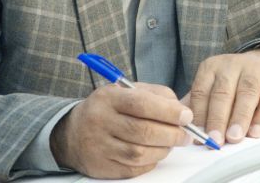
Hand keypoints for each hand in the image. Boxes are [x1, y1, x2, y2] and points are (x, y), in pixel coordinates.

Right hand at [51, 83, 192, 177]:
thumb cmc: (107, 108)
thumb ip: (154, 94)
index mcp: (108, 98)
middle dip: (171, 134)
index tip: (186, 115)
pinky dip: (151, 161)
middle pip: (143, 131)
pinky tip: (155, 152)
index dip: (167, 111)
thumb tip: (180, 108)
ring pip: (140, 153)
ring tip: (171, 142)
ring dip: (163, 149)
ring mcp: (101, 146)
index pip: (141, 104)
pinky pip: (135, 169)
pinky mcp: (103, 167)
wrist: (72, 133)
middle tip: (186, 134)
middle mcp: (101, 121)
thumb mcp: (125, 91)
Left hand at [185, 49, 259, 146]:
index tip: (198, 136)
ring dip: (239, 118)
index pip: (201, 91)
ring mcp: (254, 69)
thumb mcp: (214, 85)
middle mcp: (231, 65)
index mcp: (211, 67)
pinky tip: (256, 132)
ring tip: (234, 137)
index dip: (199, 115)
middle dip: (217, 118)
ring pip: (245, 94)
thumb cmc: (235, 81)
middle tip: (215, 139)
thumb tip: (182, 126)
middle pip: (222, 92)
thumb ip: (199, 103)